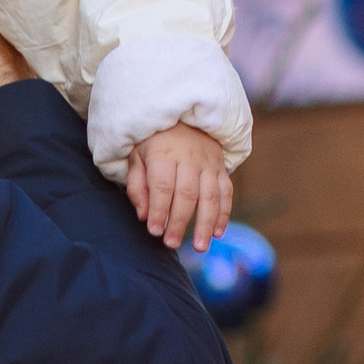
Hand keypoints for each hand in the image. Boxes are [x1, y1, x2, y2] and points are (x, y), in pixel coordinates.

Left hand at [125, 122, 232, 252]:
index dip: (158, 210)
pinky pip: (226, 193)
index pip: (162, 185)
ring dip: (205, 223)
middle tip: (171, 243)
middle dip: (179, 221)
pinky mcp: (221, 168)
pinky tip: (217, 233)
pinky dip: (223, 214)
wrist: (183, 117)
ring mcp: (208, 163)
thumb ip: (136, 186)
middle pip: (186, 193)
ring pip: (210, 196)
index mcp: (164, 153)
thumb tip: (143, 216)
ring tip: (199, 247)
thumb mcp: (137, 157)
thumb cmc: (154, 143)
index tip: (154, 231)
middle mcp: (189, 158)